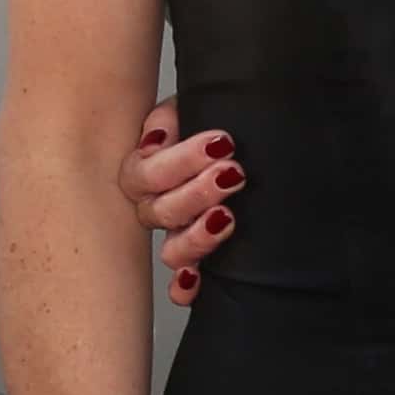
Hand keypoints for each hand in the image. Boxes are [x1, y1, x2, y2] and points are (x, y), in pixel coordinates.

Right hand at [112, 99, 243, 304]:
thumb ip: (173, 116)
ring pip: (169, 249)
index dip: (180, 160)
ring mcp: (178, 234)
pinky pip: (182, 282)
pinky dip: (184, 285)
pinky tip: (193, 280)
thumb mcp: (196, 109)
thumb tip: (161, 135)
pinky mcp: (201, 257)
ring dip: (196, 236)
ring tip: (227, 216)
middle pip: (158, 212)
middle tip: (233, 173)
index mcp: (150, 168)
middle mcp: (159, 204)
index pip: (145, 173)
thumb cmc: (220, 123)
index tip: (223, 142)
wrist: (249, 144)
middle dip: (196, 192)